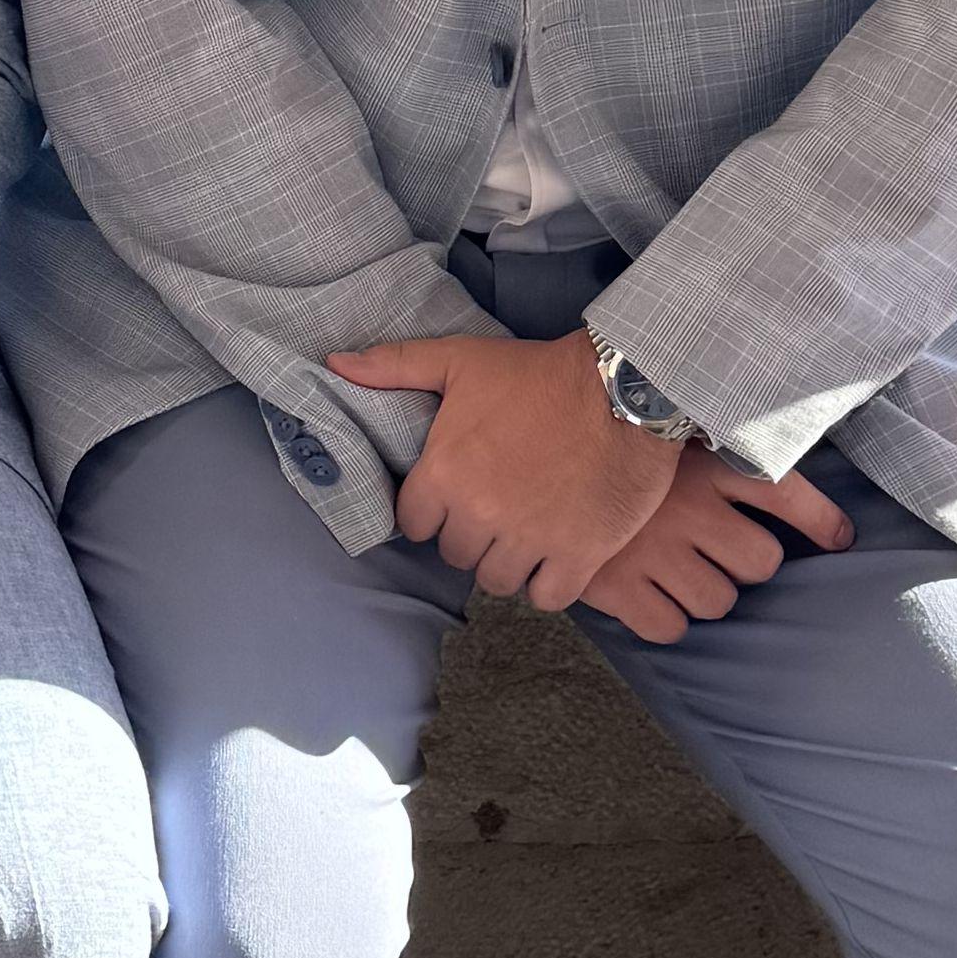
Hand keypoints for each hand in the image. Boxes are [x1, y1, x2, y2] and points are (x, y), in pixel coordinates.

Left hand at [327, 330, 680, 607]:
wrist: (621, 388)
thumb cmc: (535, 373)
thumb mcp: (459, 359)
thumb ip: (393, 366)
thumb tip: (335, 364)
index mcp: (444, 474)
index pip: (412, 524)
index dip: (431, 510)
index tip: (452, 495)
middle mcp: (480, 515)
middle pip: (455, 554)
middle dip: (469, 533)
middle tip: (494, 506)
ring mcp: (529, 541)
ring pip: (497, 580)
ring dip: (506, 561)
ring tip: (522, 530)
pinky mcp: (577, 558)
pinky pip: (546, 598)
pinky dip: (548, 582)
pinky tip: (554, 552)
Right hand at [576, 446, 853, 644]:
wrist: (526, 450)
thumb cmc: (603, 439)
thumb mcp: (661, 428)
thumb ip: (710, 436)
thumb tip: (769, 440)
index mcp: (703, 461)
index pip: (785, 489)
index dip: (822, 520)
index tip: (841, 539)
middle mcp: (689, 507)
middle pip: (761, 563)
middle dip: (745, 562)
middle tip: (717, 549)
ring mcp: (654, 549)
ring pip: (718, 601)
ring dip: (706, 592)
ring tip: (678, 570)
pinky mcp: (618, 585)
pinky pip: (670, 627)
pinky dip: (665, 618)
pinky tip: (650, 594)